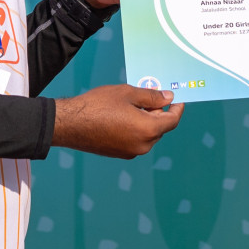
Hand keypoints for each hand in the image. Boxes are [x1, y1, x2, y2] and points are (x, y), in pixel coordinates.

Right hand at [52, 84, 184, 158]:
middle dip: (160, 113)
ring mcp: (130, 152)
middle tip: (151, 96)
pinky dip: (137, 129)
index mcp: (148, 130)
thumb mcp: (128, 93)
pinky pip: (136, 141)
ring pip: (148, 135)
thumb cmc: (99, 105)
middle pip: (160, 128)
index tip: (177, 99)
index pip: (172, 120)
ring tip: (134, 104)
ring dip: (147, 121)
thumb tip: (168, 98)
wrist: (71, 124)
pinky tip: (124, 116)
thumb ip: (151, 97)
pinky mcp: (119, 154)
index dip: (177, 108)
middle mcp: (143, 146)